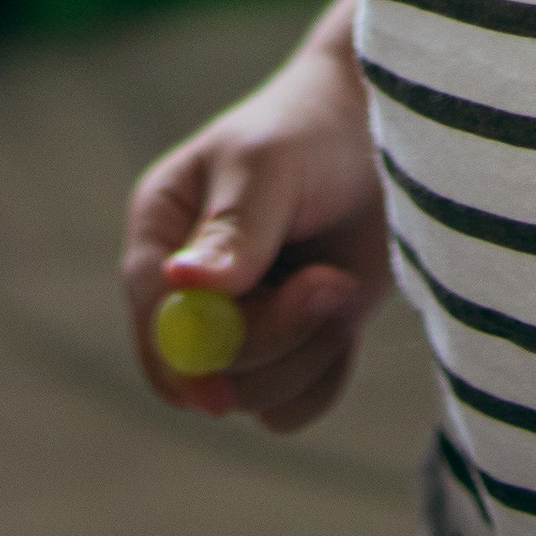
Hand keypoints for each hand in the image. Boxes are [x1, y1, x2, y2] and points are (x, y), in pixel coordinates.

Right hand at [121, 0, 391, 433]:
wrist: (383, 137)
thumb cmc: (314, 130)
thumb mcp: (270, 167)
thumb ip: (234, 232)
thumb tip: (179, 282)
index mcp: (162, 230)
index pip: (153, 318)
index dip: (184, 360)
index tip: (224, 392)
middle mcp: (189, 285)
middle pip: (203, 369)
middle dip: (275, 337)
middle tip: (330, 282)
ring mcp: (238, 321)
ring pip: (251, 394)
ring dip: (308, 352)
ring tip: (341, 283)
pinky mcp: (287, 346)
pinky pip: (290, 405)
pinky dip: (324, 374)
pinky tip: (345, 315)